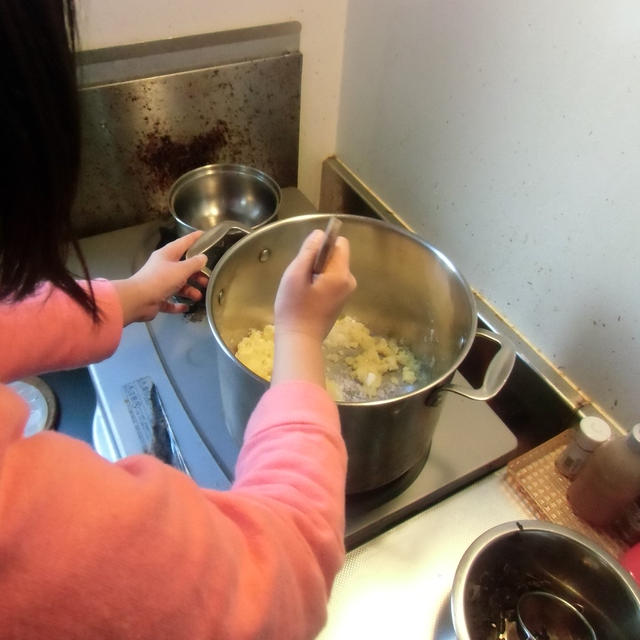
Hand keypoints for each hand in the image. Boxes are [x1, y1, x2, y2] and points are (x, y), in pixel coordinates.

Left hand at [112, 231, 208, 324]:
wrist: (138, 299)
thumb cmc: (160, 280)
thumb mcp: (181, 269)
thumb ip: (194, 263)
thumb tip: (203, 258)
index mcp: (167, 255)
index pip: (183, 243)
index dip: (194, 238)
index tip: (205, 235)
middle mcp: (163, 267)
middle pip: (183, 267)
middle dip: (196, 273)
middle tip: (208, 278)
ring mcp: (159, 283)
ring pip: (178, 285)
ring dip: (189, 290)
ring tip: (198, 296)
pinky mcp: (157, 298)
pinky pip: (171, 301)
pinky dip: (178, 304)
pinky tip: (187, 306)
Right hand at [271, 229, 355, 386]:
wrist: (300, 340)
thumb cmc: (294, 308)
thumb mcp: (295, 275)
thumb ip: (308, 252)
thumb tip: (319, 234)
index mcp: (341, 273)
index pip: (340, 243)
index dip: (323, 245)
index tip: (307, 259)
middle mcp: (349, 281)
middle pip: (336, 256)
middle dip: (318, 260)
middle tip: (302, 277)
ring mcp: (346, 292)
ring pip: (332, 268)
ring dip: (317, 272)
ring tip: (303, 288)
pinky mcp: (339, 300)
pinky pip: (331, 281)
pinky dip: (319, 283)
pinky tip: (307, 296)